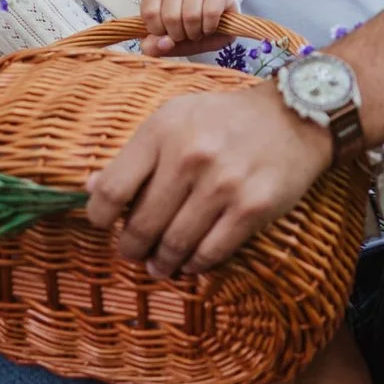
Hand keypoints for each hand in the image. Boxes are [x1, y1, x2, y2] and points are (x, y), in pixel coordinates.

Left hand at [84, 86, 332, 276]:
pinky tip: (191, 263)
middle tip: (133, 254)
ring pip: (175, 244)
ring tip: (160, 266)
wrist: (293, 117)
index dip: (98, 217)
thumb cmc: (224, 120)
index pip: (111, 189)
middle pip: (141, 224)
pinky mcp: (252, 208)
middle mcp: (189, 156)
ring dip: (162, 263)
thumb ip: (135, 154)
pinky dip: (196, 264)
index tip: (104, 226)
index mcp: (162, 131)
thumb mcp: (174, 119)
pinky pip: (211, 252)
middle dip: (132, 248)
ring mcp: (223, 184)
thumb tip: (90, 187)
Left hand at [138, 0, 235, 56]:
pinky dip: (210, 28)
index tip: (167, 32)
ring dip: (195, 33)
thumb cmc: (186, 30)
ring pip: (191, 15)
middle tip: (185, 34)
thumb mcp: (166, 43)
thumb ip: (154, 47)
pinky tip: (209, 27)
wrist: (217, 22)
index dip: (159, 31)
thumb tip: (163, 43)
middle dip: (179, 35)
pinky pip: (211, 13)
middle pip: (171, 16)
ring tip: (197, 32)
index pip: (150, 13)